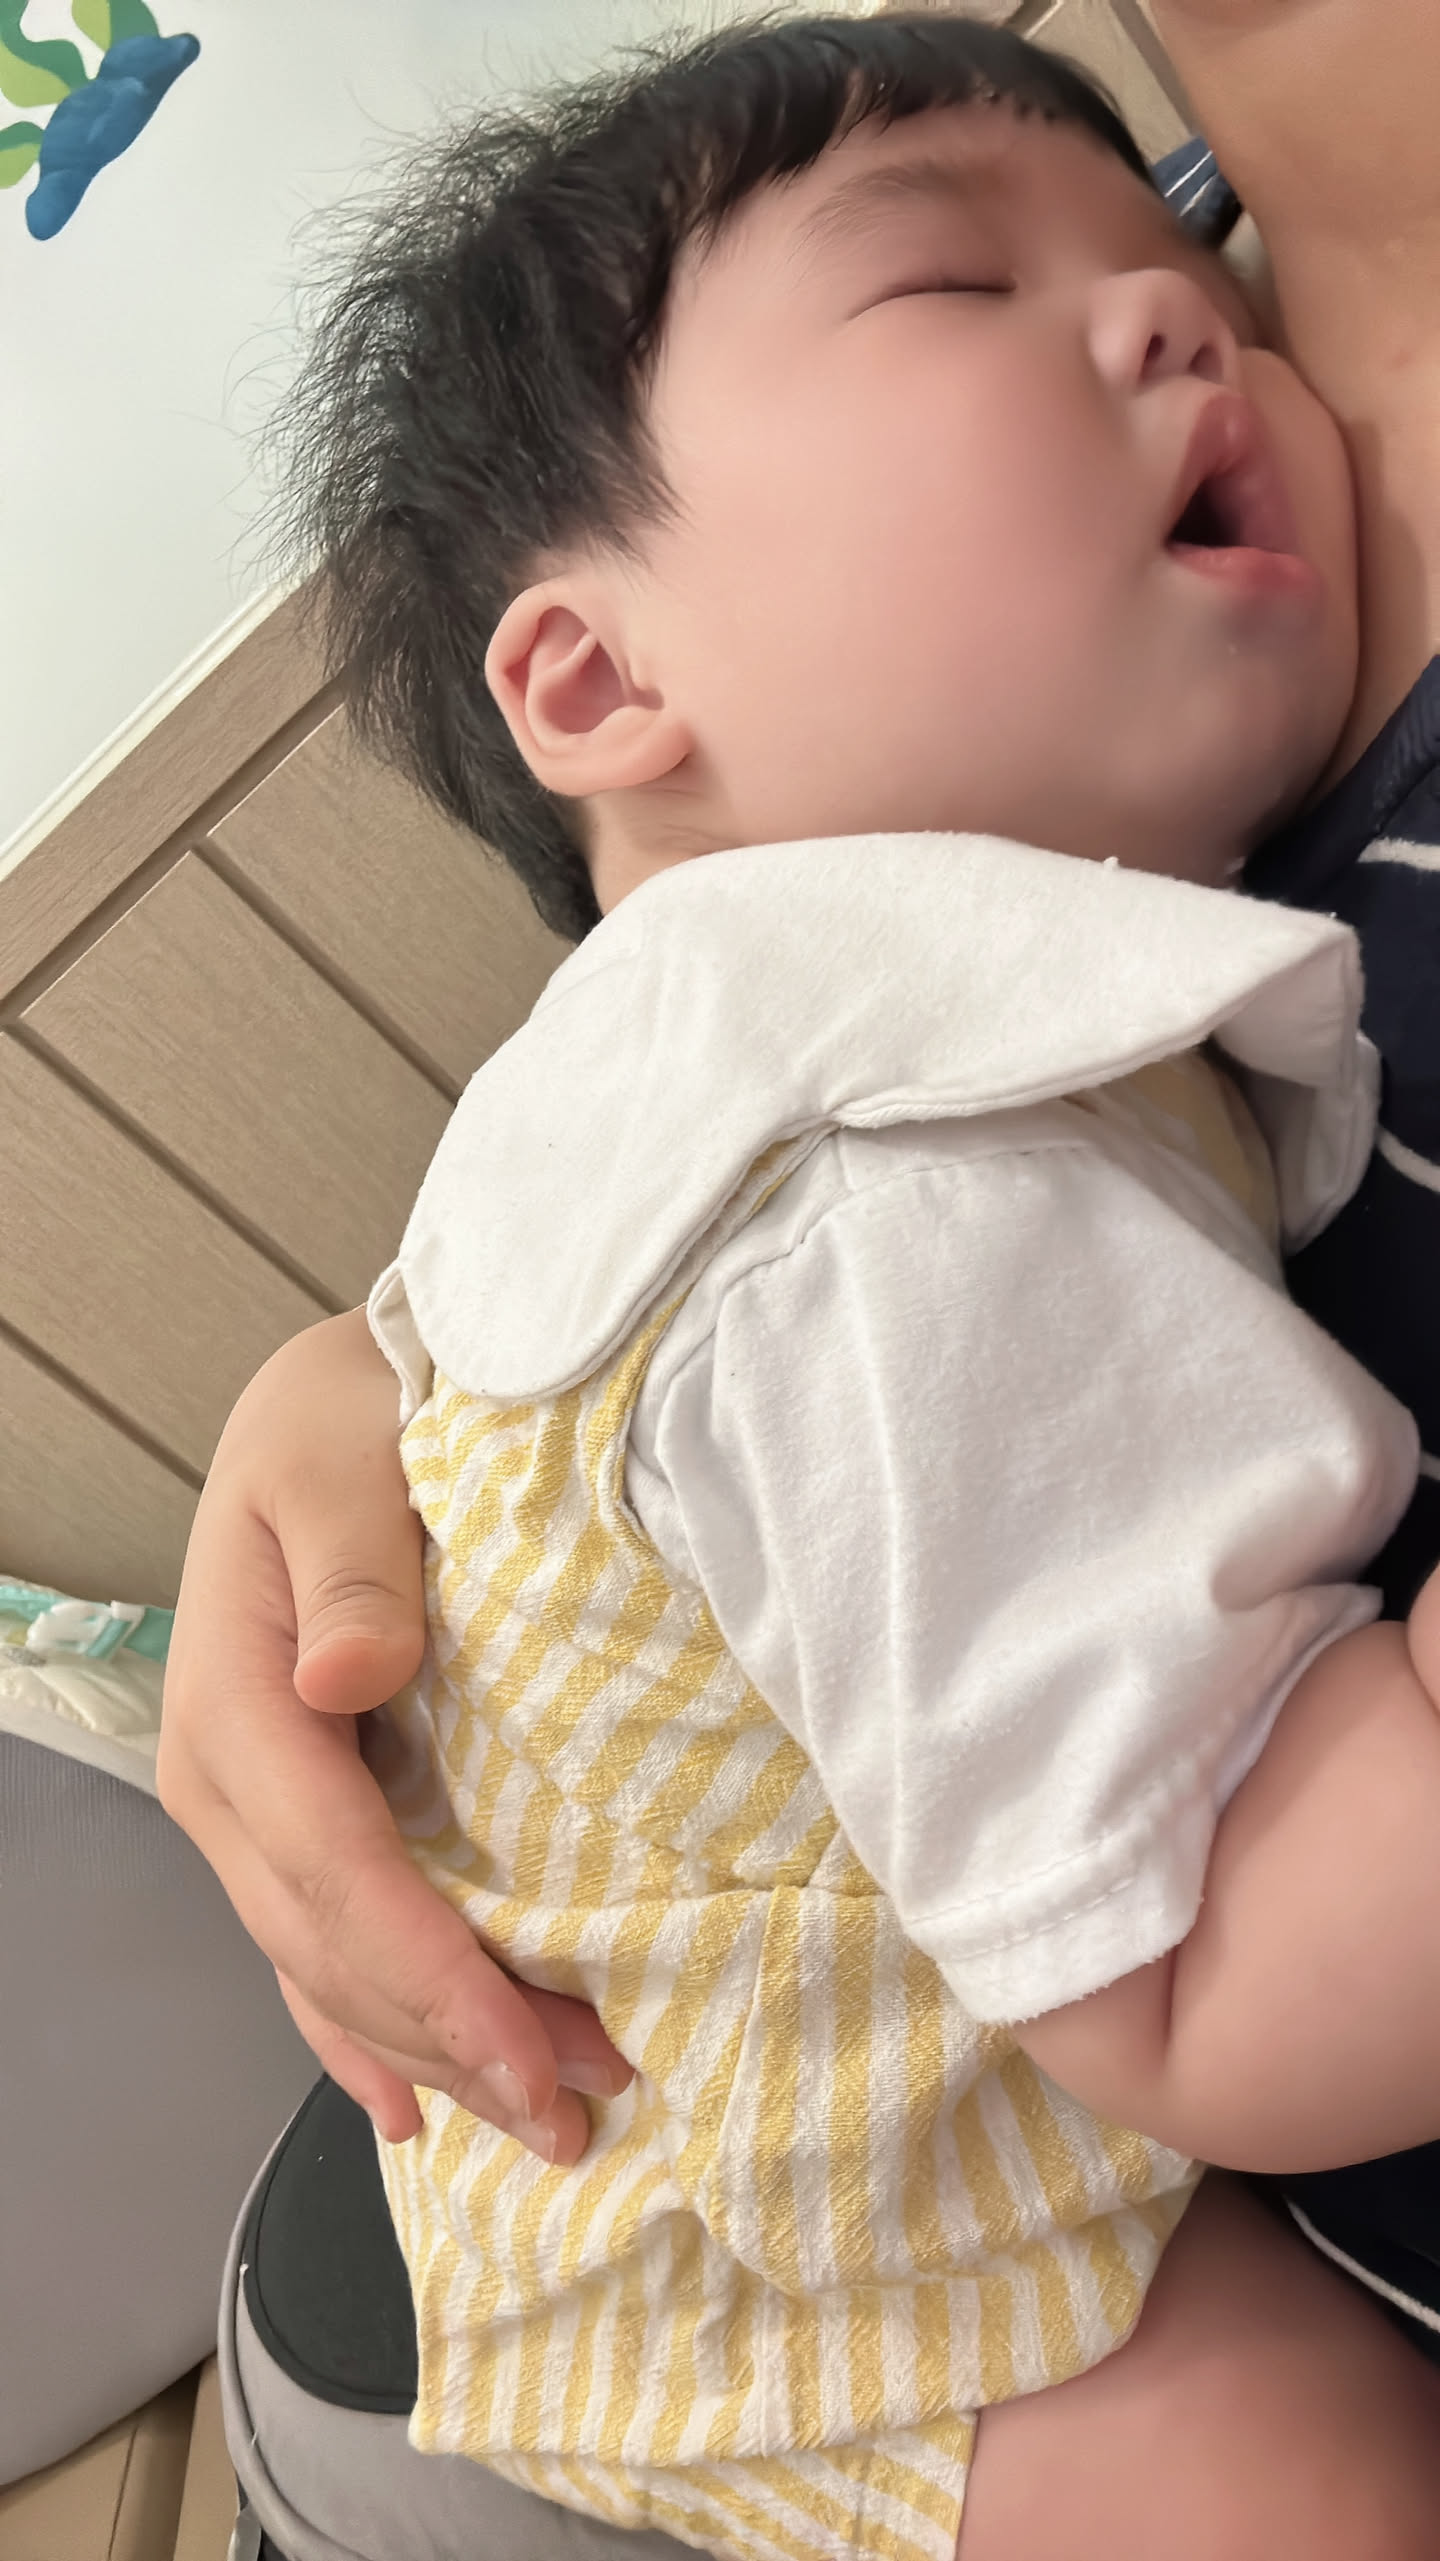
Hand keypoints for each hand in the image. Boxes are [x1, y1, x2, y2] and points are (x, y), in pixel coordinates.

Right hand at [158, 1309, 630, 2161]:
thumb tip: (349, 1671)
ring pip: (326, 1967)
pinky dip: (369, 2030)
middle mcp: (224, 1778)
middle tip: (576, 2115)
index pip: (334, 1868)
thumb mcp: (339, 1458)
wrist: (325, 1408)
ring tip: (548, 2121)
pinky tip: (417, 2101)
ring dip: (432, 2052)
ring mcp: (249, 1808)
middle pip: (330, 1945)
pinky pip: (315, 1946)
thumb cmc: (347, 1422)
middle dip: (449, 2041)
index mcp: (236, 1703)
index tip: (529, 2051)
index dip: (430, 1971)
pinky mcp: (289, 1813)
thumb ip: (349, 1564)